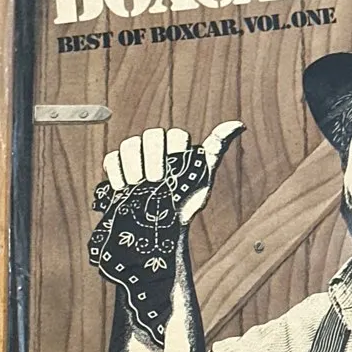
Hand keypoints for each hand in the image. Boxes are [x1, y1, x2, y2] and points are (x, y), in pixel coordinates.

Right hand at [102, 121, 243, 224]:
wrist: (162, 227)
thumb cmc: (185, 201)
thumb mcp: (204, 178)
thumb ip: (215, 150)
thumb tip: (239, 124)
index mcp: (178, 146)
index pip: (176, 135)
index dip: (175, 151)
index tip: (176, 171)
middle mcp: (155, 146)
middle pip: (151, 136)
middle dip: (154, 158)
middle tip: (156, 180)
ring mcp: (135, 155)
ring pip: (130, 145)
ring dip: (134, 165)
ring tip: (139, 186)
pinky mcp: (117, 167)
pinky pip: (112, 159)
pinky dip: (117, 172)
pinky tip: (123, 187)